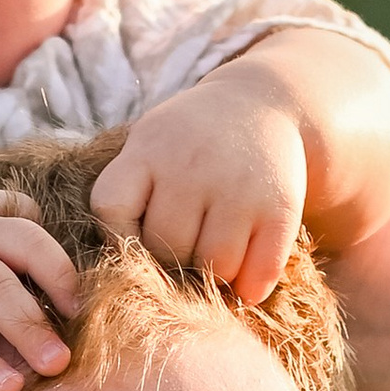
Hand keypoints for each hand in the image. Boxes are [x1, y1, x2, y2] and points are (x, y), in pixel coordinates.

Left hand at [90, 57, 309, 304]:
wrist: (262, 102)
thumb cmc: (191, 140)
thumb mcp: (151, 142)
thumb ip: (130, 192)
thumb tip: (120, 274)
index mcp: (148, 149)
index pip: (110, 208)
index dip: (117, 237)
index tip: (135, 242)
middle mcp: (192, 166)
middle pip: (166, 248)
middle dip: (172, 261)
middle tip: (185, 253)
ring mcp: (238, 187)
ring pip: (214, 266)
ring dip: (214, 276)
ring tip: (215, 258)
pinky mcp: (279, 208)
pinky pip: (258, 273)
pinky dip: (250, 288)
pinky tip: (245, 279)